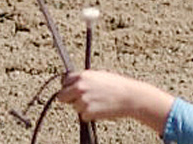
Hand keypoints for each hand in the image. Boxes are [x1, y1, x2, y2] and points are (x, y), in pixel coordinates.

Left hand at [56, 69, 173, 133]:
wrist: (130, 97)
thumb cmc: (118, 86)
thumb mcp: (100, 75)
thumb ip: (85, 79)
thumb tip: (75, 82)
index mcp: (82, 76)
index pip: (65, 81)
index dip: (69, 87)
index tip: (72, 91)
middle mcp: (79, 87)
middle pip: (62, 96)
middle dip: (69, 99)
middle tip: (81, 101)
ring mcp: (82, 100)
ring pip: (74, 107)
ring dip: (83, 107)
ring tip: (99, 103)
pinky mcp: (87, 112)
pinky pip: (83, 116)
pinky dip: (90, 115)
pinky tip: (101, 109)